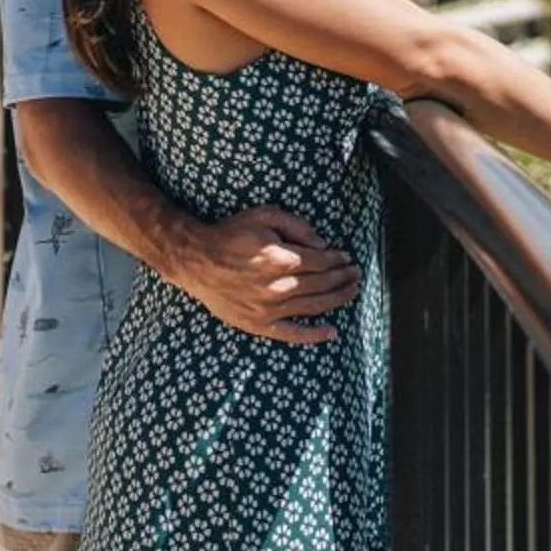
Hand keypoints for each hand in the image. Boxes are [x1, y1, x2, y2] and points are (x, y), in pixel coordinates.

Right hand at [159, 206, 359, 345]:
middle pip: (323, 284)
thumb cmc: (231, 234)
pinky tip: (331, 332)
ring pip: (314, 306)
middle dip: (344, 278)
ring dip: (338, 299)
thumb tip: (323, 244)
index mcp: (281, 260)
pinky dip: (313, 335)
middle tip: (356, 274)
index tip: (346, 258)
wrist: (195, 260)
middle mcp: (278, 287)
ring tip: (352, 291)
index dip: (338, 259)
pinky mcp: (257, 324)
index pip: (322, 262)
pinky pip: (290, 334)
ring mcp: (268, 309)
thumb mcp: (264, 216)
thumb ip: (297, 226)